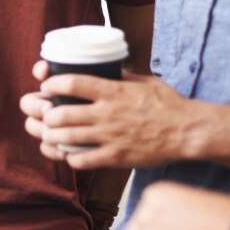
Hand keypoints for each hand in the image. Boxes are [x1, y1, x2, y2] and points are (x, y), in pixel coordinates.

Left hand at [21, 61, 212, 169]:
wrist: (188, 131)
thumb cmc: (168, 104)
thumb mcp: (143, 81)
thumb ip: (120, 76)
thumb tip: (103, 68)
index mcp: (112, 91)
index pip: (70, 83)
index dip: (50, 84)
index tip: (45, 86)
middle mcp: (107, 113)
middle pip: (60, 114)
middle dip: (43, 115)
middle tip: (42, 114)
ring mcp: (110, 136)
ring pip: (66, 139)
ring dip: (50, 137)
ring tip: (48, 134)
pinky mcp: (116, 157)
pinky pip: (82, 161)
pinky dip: (69, 158)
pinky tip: (68, 154)